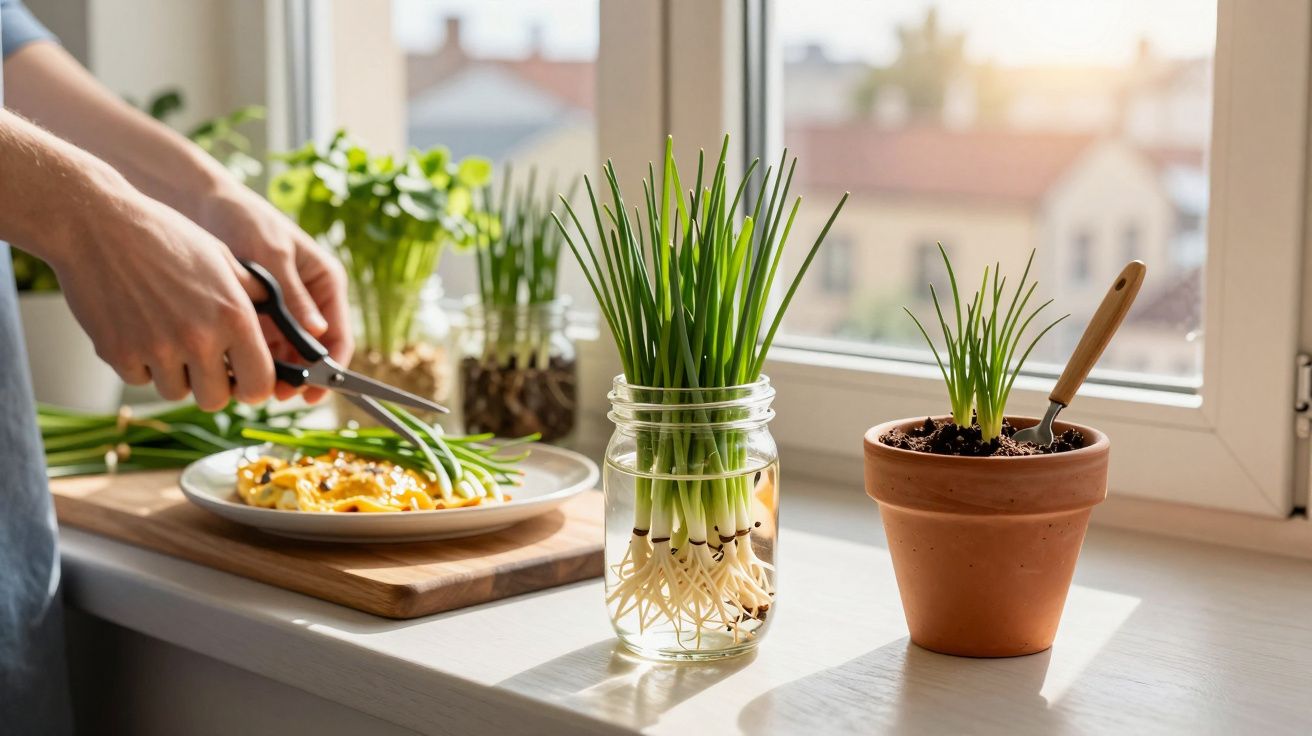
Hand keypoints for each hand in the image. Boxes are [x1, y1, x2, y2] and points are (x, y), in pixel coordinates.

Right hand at [52, 192, 275, 410]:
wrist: (97, 225)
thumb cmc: (164, 236)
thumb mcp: (222, 258)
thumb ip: (252, 294)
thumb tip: (278, 316)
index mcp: (233, 317)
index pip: (259, 385)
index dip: (254, 387)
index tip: (246, 379)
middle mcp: (199, 339)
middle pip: (215, 400)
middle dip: (213, 386)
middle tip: (204, 363)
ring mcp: (156, 349)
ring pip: (175, 392)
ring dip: (175, 374)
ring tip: (168, 338)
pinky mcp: (117, 353)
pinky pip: (138, 379)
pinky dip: (140, 364)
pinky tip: (138, 330)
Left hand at [194, 182, 351, 402]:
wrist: (203, 202)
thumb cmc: (244, 219)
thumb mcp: (272, 255)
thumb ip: (293, 295)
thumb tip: (319, 333)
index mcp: (325, 282)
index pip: (340, 335)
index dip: (331, 369)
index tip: (313, 393)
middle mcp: (310, 300)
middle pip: (313, 351)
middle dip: (297, 375)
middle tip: (273, 392)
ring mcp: (285, 308)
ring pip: (287, 352)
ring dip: (273, 370)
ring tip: (250, 381)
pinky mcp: (259, 312)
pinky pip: (262, 344)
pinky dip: (252, 357)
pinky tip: (235, 366)